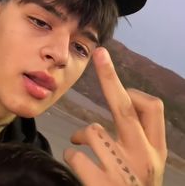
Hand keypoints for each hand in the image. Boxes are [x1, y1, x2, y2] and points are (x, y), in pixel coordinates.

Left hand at [64, 47, 166, 185]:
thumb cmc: (133, 183)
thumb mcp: (145, 160)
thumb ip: (135, 135)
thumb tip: (122, 102)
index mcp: (156, 148)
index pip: (152, 107)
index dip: (134, 92)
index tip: (120, 89)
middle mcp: (144, 156)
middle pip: (124, 106)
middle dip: (110, 76)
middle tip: (100, 53)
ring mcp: (123, 171)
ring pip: (94, 130)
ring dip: (81, 133)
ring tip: (78, 141)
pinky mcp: (102, 184)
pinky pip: (78, 155)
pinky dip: (72, 154)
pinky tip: (73, 158)